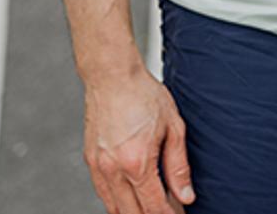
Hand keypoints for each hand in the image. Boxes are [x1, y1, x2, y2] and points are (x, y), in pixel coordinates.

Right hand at [82, 67, 192, 212]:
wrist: (112, 76)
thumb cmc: (143, 95)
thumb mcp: (173, 127)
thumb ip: (178, 166)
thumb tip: (186, 195)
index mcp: (137, 162)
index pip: (154, 206)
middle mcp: (113, 169)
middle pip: (132, 213)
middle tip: (169, 212)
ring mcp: (98, 166)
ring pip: (114, 207)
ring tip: (151, 209)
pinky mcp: (90, 161)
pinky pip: (103, 193)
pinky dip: (117, 202)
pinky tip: (130, 200)